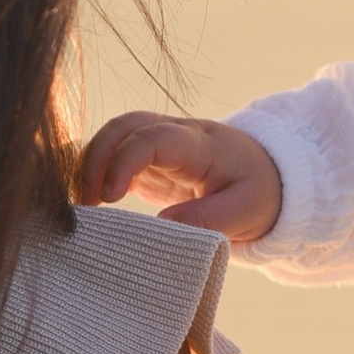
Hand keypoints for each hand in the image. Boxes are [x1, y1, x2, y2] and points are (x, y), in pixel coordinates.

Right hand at [78, 110, 282, 241]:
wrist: (272, 180)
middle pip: (123, 127)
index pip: (152, 138)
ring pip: (113, 139)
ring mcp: (160, 147)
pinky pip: (114, 159)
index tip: (110, 198)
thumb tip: (163, 227)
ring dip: (90, 167)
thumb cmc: (261, 194)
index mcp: (199, 144)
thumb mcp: (247, 211)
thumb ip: (209, 218)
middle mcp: (175, 135)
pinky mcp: (150, 165)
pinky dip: (95, 177)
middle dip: (95, 159)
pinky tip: (88, 206)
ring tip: (81, 209)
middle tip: (84, 204)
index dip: (124, 162)